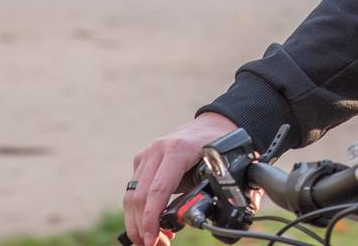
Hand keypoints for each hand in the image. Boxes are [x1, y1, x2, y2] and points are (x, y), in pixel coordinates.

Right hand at [124, 111, 238, 245]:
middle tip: (153, 245)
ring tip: (154, 240)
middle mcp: (158, 150)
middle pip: (139, 196)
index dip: (151, 218)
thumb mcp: (225, 164)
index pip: (158, 190)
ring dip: (138, 222)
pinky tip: (153, 224)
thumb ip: (222, 188)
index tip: (151, 239)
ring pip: (131, 195)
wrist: (214, 124)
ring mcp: (148, 154)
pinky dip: (139, 210)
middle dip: (143, 227)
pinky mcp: (143, 160)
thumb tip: (225, 214)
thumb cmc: (221, 144)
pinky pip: (133, 190)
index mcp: (178, 150)